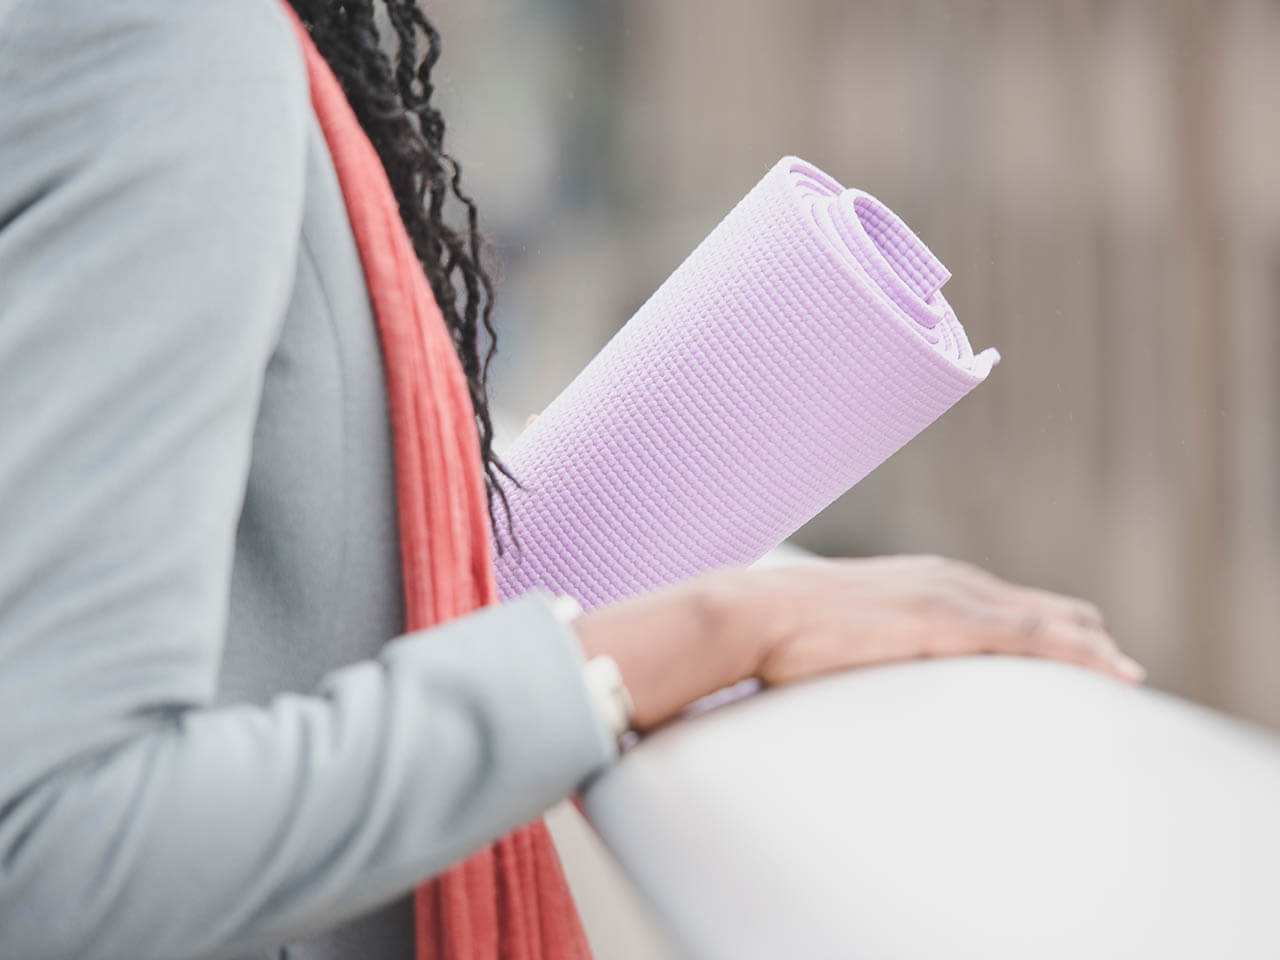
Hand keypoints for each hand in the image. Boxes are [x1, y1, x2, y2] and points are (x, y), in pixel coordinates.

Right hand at [573, 556, 1141, 730]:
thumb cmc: (779, 632)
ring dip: (1088, 650)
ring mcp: (948, 596)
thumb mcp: (836, 637)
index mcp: (922, 583)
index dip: (1049, 627)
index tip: (1080, 655)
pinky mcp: (944, 621)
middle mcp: (946, 580)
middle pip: (1039, 606)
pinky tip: (1106, 673)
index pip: (1005, 603)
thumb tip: (859, 678)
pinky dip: (1074, 654)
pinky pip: (1030, 637)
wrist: (748, 613)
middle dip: (1081, 639)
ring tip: (1124, 678)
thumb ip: (865, 650)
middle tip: (1116, 673)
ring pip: (1046, 621)